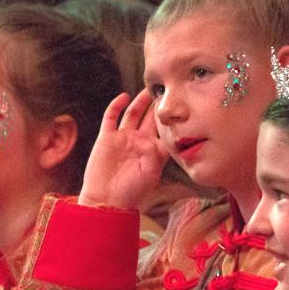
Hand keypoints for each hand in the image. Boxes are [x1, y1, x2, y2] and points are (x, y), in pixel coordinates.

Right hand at [78, 90, 169, 209]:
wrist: (106, 201)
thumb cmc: (132, 192)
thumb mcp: (151, 174)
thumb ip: (157, 154)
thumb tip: (158, 138)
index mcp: (153, 151)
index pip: (165, 130)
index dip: (172, 120)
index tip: (182, 106)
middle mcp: (139, 141)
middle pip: (150, 118)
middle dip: (157, 105)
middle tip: (166, 89)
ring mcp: (122, 138)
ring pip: (133, 113)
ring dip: (140, 101)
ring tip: (148, 88)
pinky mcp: (106, 138)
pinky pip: (111, 117)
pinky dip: (116, 105)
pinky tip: (124, 96)